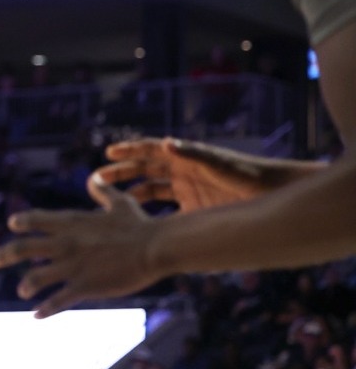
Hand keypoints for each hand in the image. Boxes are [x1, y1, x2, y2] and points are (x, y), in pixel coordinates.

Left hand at [0, 173, 163, 316]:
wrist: (156, 247)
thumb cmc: (141, 224)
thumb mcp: (120, 202)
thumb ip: (103, 191)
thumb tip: (95, 177)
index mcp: (71, 222)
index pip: (36, 220)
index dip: (22, 222)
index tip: (12, 225)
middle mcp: (65, 243)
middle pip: (24, 248)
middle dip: (5, 254)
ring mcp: (73, 266)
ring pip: (36, 277)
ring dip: (27, 284)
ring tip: (23, 290)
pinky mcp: (85, 286)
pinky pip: (58, 300)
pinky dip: (46, 309)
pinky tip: (36, 315)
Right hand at [93, 136, 276, 210]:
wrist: (271, 194)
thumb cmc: (246, 173)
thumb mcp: (217, 163)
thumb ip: (191, 153)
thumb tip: (165, 142)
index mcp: (184, 157)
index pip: (149, 150)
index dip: (128, 151)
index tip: (107, 154)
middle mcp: (181, 172)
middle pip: (144, 170)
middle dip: (120, 174)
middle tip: (96, 180)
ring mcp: (186, 191)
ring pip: (150, 191)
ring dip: (131, 195)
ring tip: (110, 204)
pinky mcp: (193, 209)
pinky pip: (165, 212)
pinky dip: (150, 217)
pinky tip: (137, 226)